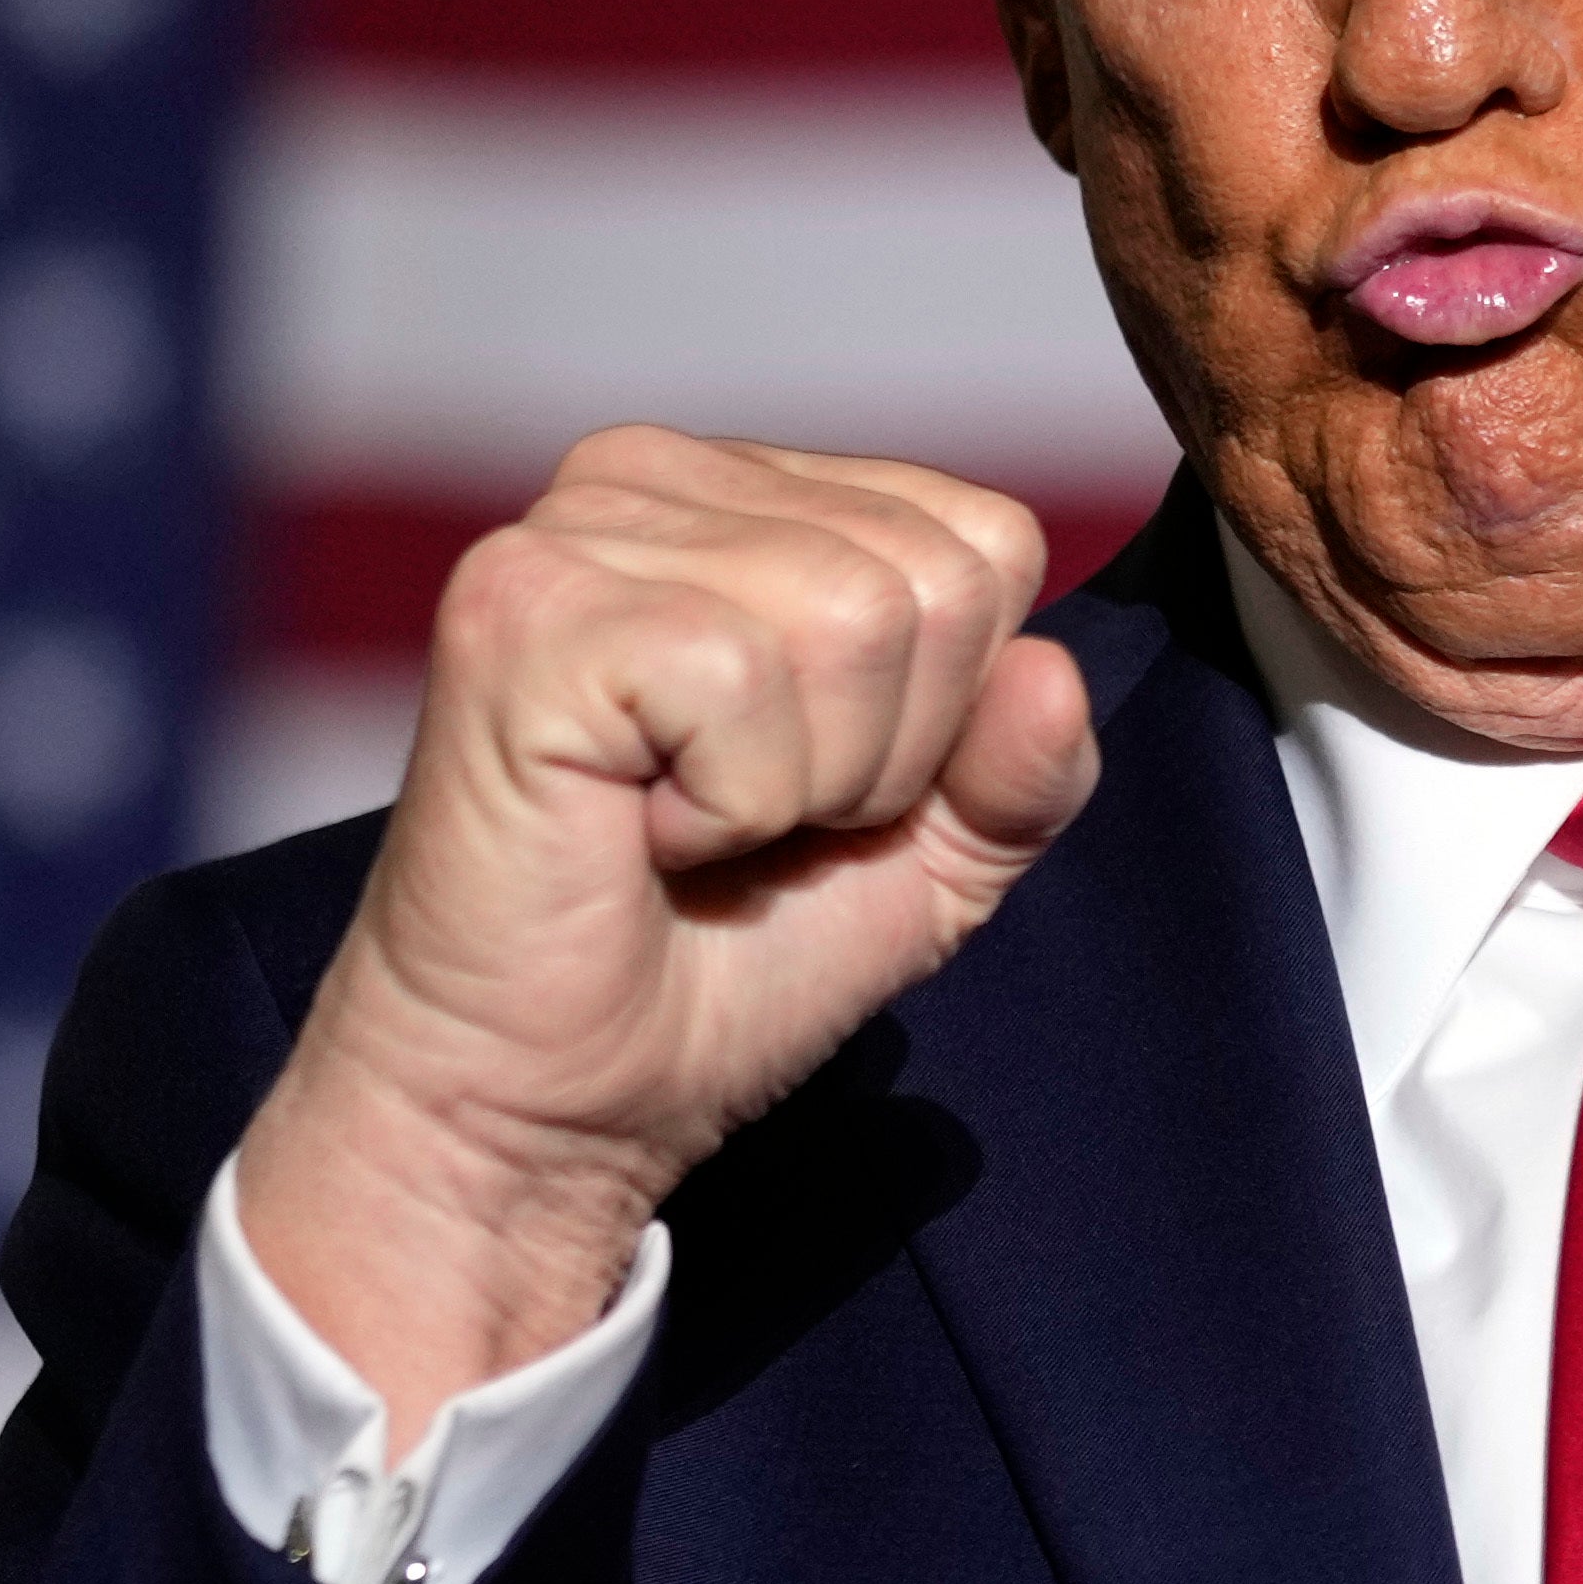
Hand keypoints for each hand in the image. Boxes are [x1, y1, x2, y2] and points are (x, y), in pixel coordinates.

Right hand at [238, 430, 1100, 1438]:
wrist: (545, 1104)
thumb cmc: (705, 975)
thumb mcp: (925, 866)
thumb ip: (1020, 772)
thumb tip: (1055, 675)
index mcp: (744, 499)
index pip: (986, 541)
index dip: (943, 718)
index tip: (811, 794)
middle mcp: (651, 479)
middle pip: (935, 581)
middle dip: (880, 757)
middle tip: (741, 826)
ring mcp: (577, 531)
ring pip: (855, 618)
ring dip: (800, 784)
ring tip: (688, 828)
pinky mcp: (527, 610)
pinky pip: (742, 675)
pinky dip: (726, 801)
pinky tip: (635, 829)